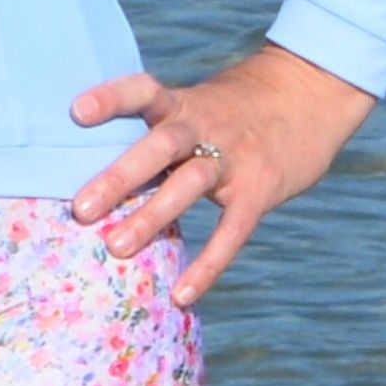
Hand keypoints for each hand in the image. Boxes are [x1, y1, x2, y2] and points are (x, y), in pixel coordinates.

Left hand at [69, 41, 377, 308]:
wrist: (308, 96)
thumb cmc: (234, 108)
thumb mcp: (196, 103)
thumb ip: (155, 131)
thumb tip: (94, 169)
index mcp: (183, 103)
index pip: (145, 90)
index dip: (113, 98)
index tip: (77, 111)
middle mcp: (206, 126)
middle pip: (161, 145)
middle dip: (120, 177)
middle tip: (81, 209)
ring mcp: (236, 158)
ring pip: (191, 184)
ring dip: (152, 216)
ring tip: (116, 248)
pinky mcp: (260, 191)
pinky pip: (232, 231)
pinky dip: (207, 264)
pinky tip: (181, 295)